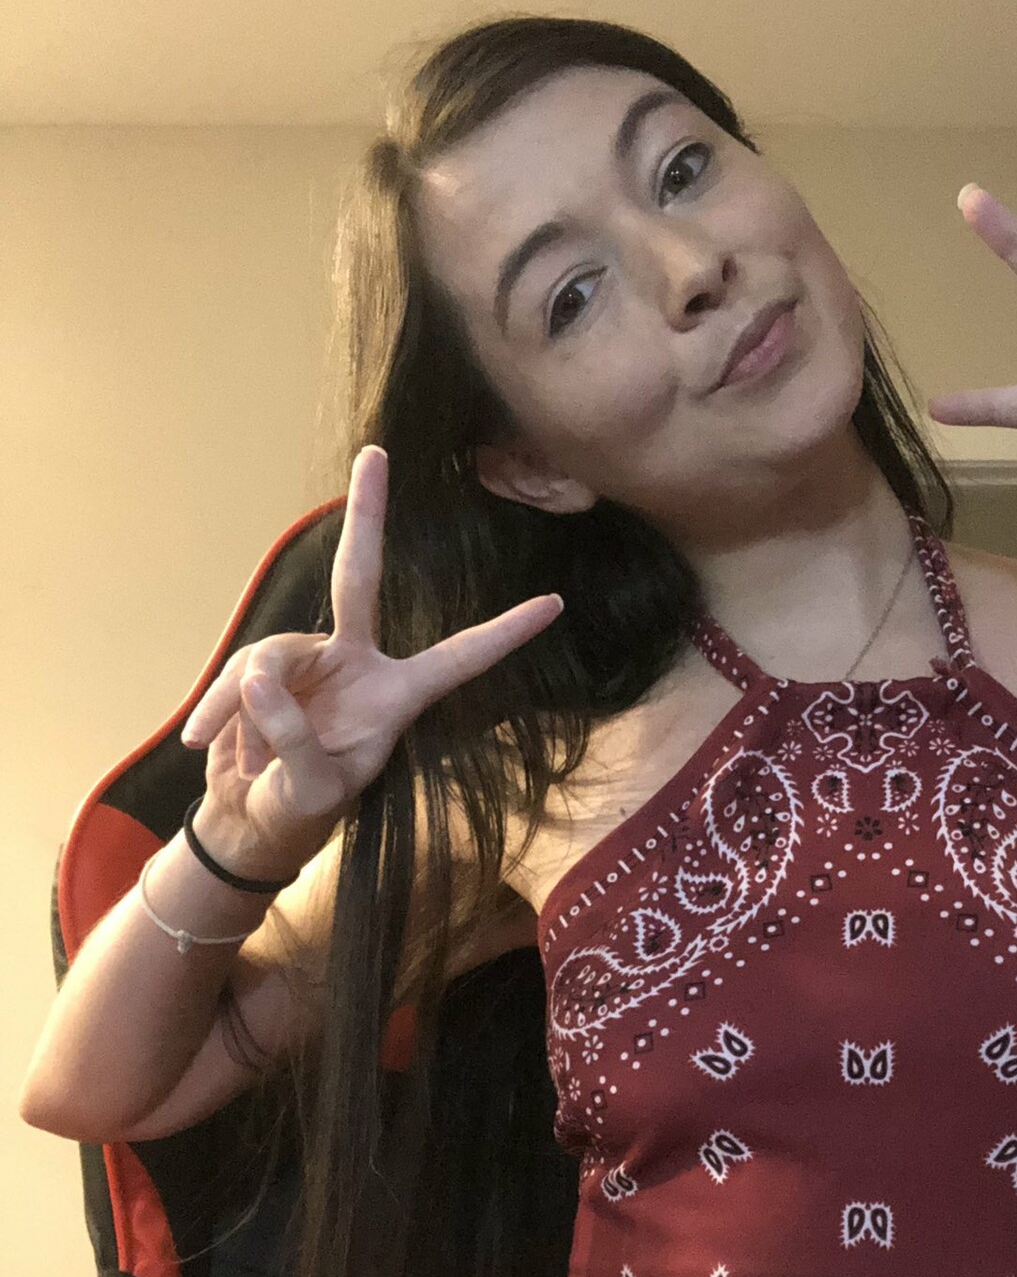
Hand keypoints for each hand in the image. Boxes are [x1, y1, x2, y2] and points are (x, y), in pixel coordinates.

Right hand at [178, 446, 563, 864]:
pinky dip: (217, 710)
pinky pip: (238, 674)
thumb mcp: (308, 787)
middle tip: (377, 454)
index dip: (504, 634)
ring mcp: (309, 662)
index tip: (554, 604)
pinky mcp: (264, 669)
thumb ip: (291, 736)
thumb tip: (260, 676)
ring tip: (232, 754)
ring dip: (243, 702)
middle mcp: (357, 666)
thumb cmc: (300, 808)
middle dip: (366, 516)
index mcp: (396, 698)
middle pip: (358, 579)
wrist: (250, 822)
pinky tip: (201, 745)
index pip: (459, 659)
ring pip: (271, 653)